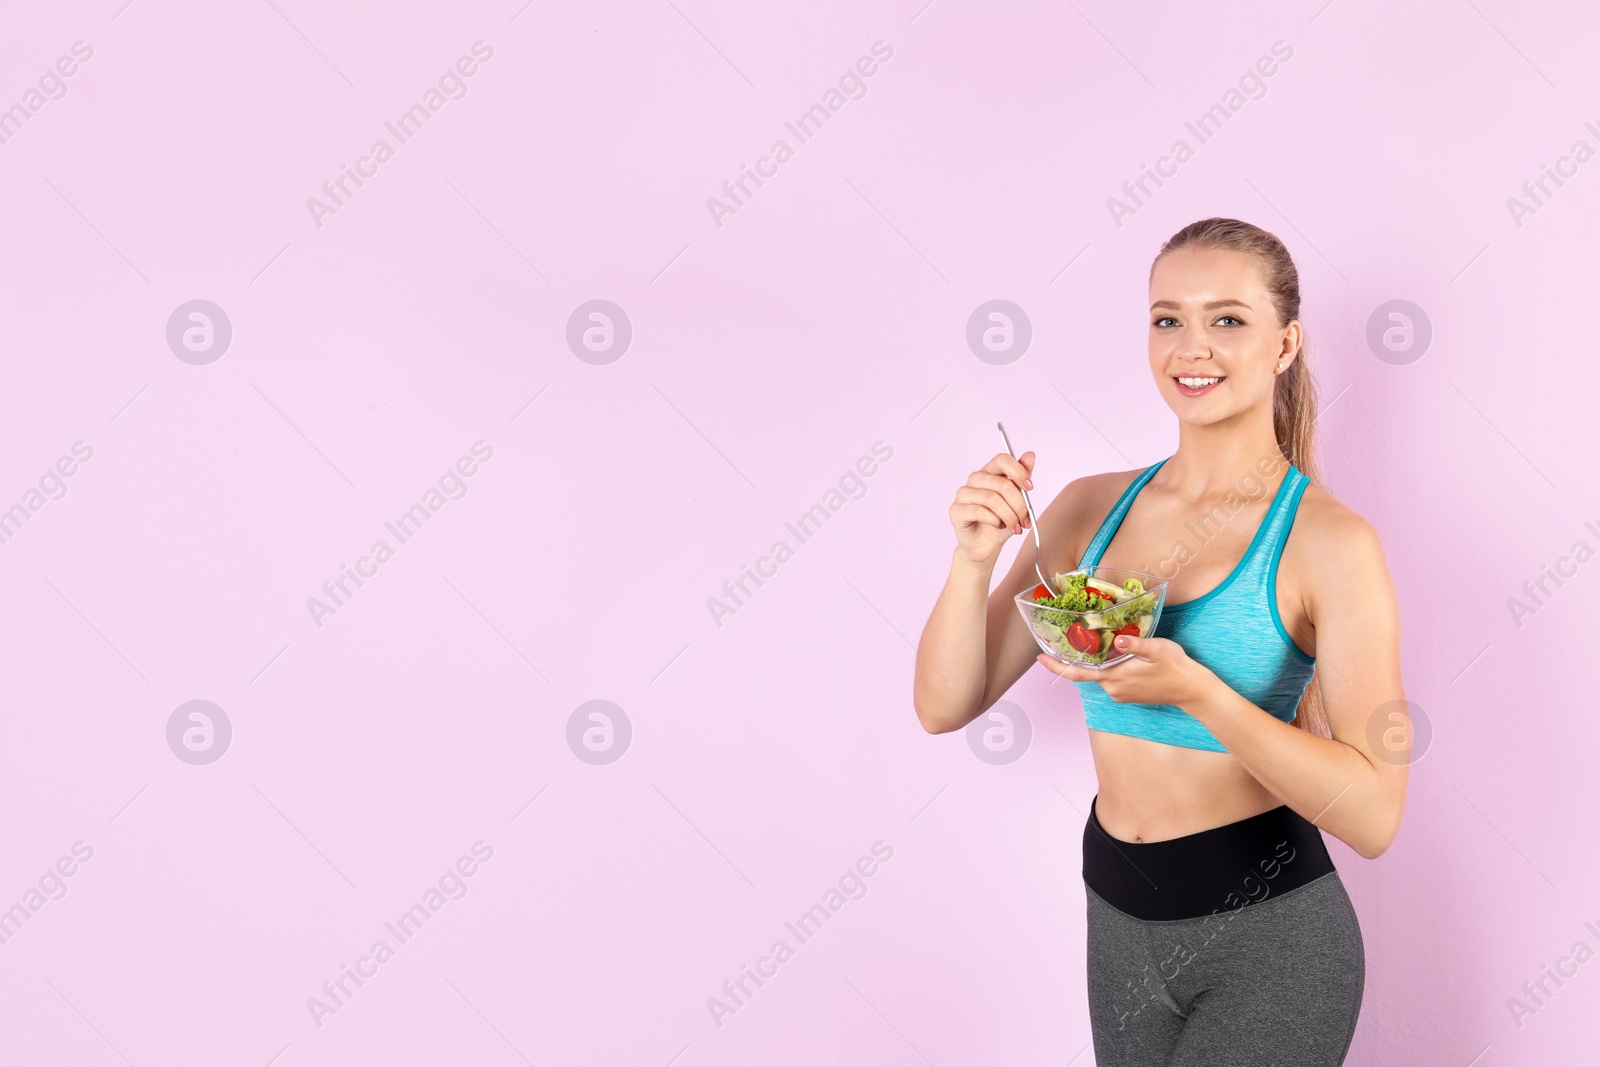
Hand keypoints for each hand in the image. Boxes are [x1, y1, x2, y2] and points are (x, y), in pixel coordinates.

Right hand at [949, 450, 1035, 566]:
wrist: (986, 546)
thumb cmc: (1001, 522)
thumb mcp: (1017, 502)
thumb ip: (1022, 479)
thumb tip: (1031, 455)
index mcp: (989, 472)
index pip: (1002, 460)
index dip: (1018, 471)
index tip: (1030, 487)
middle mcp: (975, 480)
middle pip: (1002, 484)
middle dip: (1019, 505)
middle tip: (1025, 520)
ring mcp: (963, 494)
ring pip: (992, 499)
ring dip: (1009, 516)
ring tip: (1015, 527)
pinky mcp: (956, 510)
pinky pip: (979, 511)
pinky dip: (995, 520)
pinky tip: (999, 526)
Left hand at [1035, 634, 1217, 708]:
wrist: (1193, 691)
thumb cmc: (1176, 667)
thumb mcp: (1157, 649)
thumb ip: (1135, 644)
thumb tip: (1118, 639)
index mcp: (1116, 677)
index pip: (1079, 673)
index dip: (1058, 666)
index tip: (1041, 658)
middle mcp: (1113, 688)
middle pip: (1086, 672)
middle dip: (1072, 658)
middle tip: (1059, 640)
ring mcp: (1119, 693)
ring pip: (1098, 674)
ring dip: (1092, 661)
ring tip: (1086, 642)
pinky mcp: (1126, 694)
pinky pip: (1109, 678)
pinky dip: (1104, 666)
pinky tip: (1108, 653)